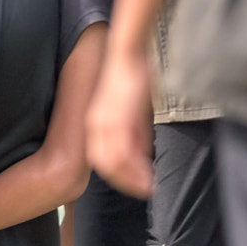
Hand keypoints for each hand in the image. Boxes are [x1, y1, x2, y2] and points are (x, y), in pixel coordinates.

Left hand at [85, 49, 155, 198]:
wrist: (126, 55)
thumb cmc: (131, 78)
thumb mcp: (131, 109)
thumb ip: (134, 131)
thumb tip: (142, 152)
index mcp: (96, 123)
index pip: (101, 158)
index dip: (116, 176)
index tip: (132, 185)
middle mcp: (97, 126)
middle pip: (105, 165)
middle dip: (124, 182)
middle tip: (144, 191)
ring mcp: (106, 123)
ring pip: (114, 162)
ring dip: (132, 178)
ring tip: (149, 188)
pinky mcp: (118, 118)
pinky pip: (124, 150)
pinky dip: (136, 167)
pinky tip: (149, 174)